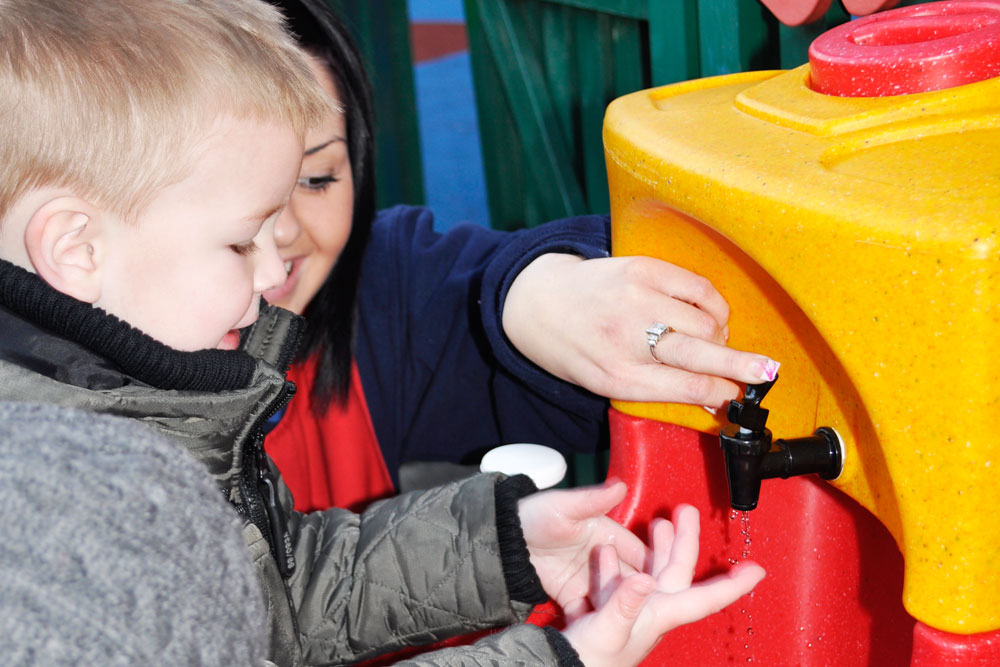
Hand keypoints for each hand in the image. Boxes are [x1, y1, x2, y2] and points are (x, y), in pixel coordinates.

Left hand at [503, 253, 779, 407]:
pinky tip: (709, 314)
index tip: (740, 394)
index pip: (684, 388)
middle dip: (740, 365)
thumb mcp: (608, 383)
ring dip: (720, 334)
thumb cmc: (578, 350)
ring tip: (714, 340)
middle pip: (700, 353)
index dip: (719, 392)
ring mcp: (637, 299)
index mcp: (619, 376)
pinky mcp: (643, 269)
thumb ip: (657, 390)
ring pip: (706, 320)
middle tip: (767, 371)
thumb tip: (716, 394)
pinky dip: (714, 304)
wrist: (540, 303)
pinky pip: (699, 288)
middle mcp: (629, 338)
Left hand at [517, 481, 649, 617]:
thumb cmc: (536, 514)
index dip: (652, 567)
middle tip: (643, 608)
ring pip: (613, 599)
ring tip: (622, 622)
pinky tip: (596, 631)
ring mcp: (589, 579)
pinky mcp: (572, 596)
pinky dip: (593, 622)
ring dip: (618, 610)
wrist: (504, 538)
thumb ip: (593, 499)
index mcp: (609, 535)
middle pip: (631, 581)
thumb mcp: (565, 506)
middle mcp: (604, 559)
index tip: (659, 582)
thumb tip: (620, 485)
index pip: (640, 554)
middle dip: (639, 595)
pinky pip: (588, 612)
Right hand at [562, 504, 764, 666]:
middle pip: (677, 572)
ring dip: (656, 547)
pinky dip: (618, 562)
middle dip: (685, 541)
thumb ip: (623, 603)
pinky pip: (621, 581)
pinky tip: (607, 552)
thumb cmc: (588, 659)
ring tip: (658, 523)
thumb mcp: (605, 629)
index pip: (705, 598)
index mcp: (658, 614)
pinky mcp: (610, 611)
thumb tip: (642, 579)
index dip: (733, 585)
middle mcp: (651, 611)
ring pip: (651, 572)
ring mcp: (632, 611)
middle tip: (686, 512)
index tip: (757, 570)